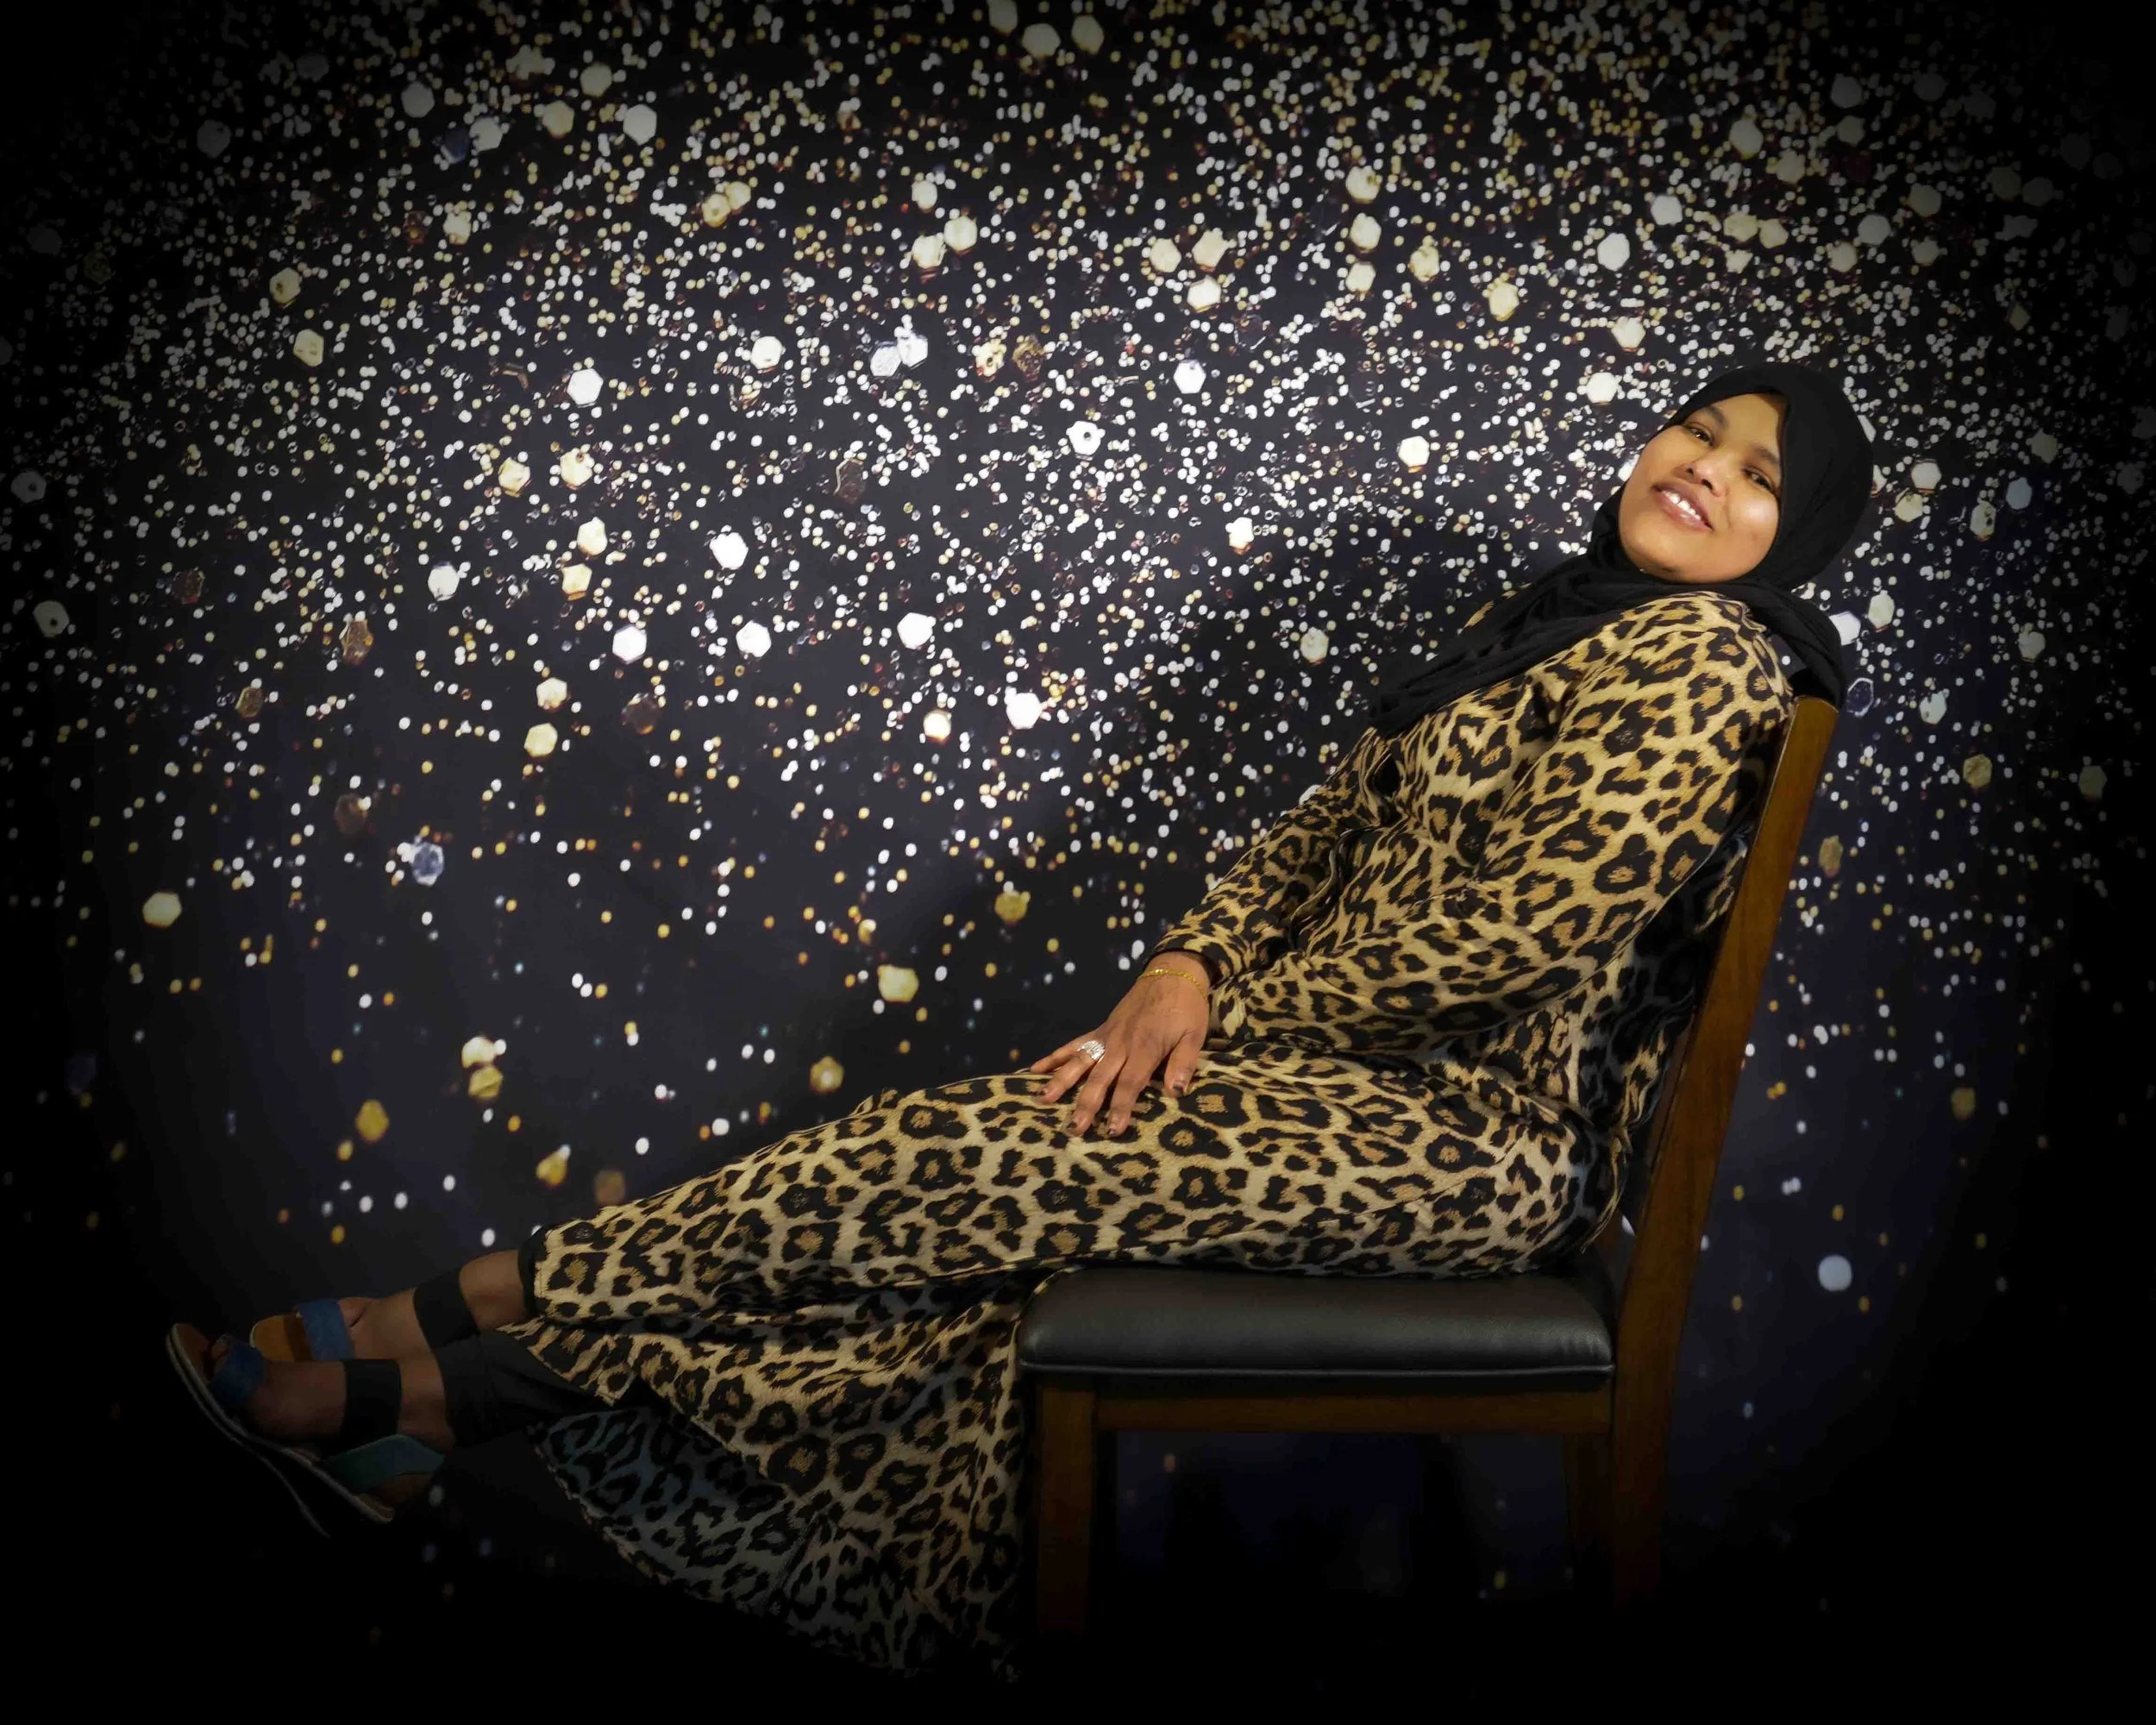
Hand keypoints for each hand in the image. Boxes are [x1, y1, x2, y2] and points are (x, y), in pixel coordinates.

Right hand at [1030, 955, 1210, 1136]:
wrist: (1171, 973)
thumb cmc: (1186, 1008)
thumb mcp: (1195, 1035)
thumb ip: (1184, 1063)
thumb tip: (1176, 1092)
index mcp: (1145, 1048)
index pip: (1130, 1083)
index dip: (1120, 1107)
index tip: (1112, 1130)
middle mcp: (1120, 1044)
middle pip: (1100, 1078)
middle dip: (1086, 1104)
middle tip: (1074, 1128)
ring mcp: (1107, 1036)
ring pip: (1080, 1061)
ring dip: (1061, 1081)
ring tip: (1043, 1099)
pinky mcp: (1101, 1030)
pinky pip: (1075, 1044)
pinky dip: (1055, 1057)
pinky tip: (1036, 1069)